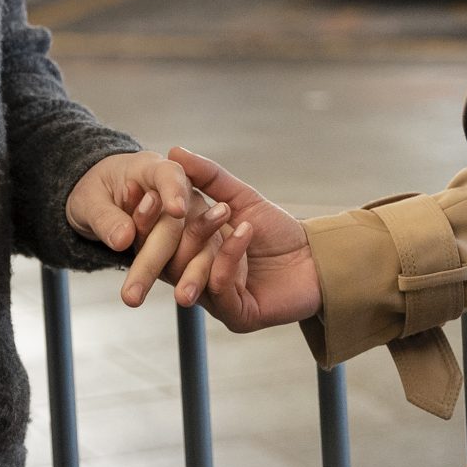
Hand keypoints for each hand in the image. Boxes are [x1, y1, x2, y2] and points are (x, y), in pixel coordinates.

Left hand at [67, 151, 230, 307]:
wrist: (103, 200)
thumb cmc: (96, 193)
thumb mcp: (89, 201)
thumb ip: (106, 218)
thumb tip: (123, 239)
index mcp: (152, 169)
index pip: (169, 175)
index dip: (174, 191)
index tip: (177, 210)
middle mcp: (179, 191)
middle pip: (173, 223)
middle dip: (155, 258)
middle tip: (133, 294)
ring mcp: (190, 218)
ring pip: (194, 244)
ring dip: (189, 273)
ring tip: (181, 298)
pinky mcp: (191, 242)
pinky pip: (197, 259)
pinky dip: (194, 278)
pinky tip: (189, 296)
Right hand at [166, 147, 320, 332]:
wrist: (317, 257)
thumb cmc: (277, 231)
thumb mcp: (240, 197)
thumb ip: (208, 177)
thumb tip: (173, 150)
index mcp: (191, 252)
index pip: (157, 238)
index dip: (149, 217)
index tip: (150, 192)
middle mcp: (196, 278)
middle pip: (165, 259)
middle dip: (169, 230)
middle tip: (173, 203)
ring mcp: (215, 299)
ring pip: (187, 274)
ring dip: (202, 238)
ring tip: (223, 211)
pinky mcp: (236, 315)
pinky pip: (219, 286)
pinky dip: (228, 256)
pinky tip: (244, 231)